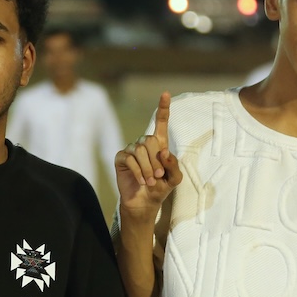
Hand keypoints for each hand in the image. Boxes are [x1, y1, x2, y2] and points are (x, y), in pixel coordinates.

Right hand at [115, 92, 180, 219]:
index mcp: (159, 144)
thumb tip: (164, 152)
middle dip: (156, 160)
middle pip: (150, 140)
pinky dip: (138, 171)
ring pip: (140, 150)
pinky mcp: (121, 158)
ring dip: (147, 168)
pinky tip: (141, 181)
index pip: (161, 122)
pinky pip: (130, 158)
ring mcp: (131, 149)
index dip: (163, 108)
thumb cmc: (160, 188)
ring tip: (150, 181)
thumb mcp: (174, 179)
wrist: (144, 202)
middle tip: (158, 176)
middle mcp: (144, 144)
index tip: (165, 93)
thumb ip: (174, 165)